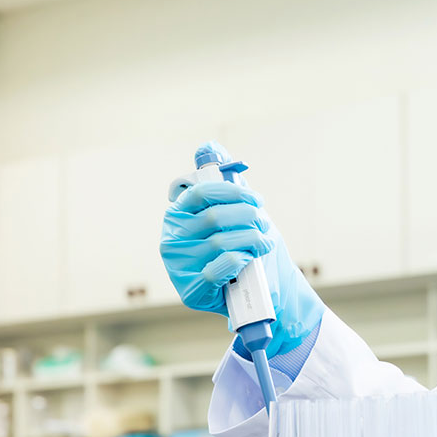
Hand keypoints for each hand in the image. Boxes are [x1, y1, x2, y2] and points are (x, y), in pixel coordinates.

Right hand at [160, 153, 323, 356]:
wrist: (254, 291)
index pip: (199, 192)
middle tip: (264, 223)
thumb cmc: (241, 246)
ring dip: (252, 239)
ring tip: (264, 242)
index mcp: (177, 215)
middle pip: (215, 216)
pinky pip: (219, 267)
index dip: (232, 192)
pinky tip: (249, 260)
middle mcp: (171, 238)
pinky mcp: (190, 289)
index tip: (256, 200)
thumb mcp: (234, 213)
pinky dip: (241, 260)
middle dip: (248, 217)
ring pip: (221, 241)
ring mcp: (178, 265)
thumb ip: (223, 182)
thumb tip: (209, 145)